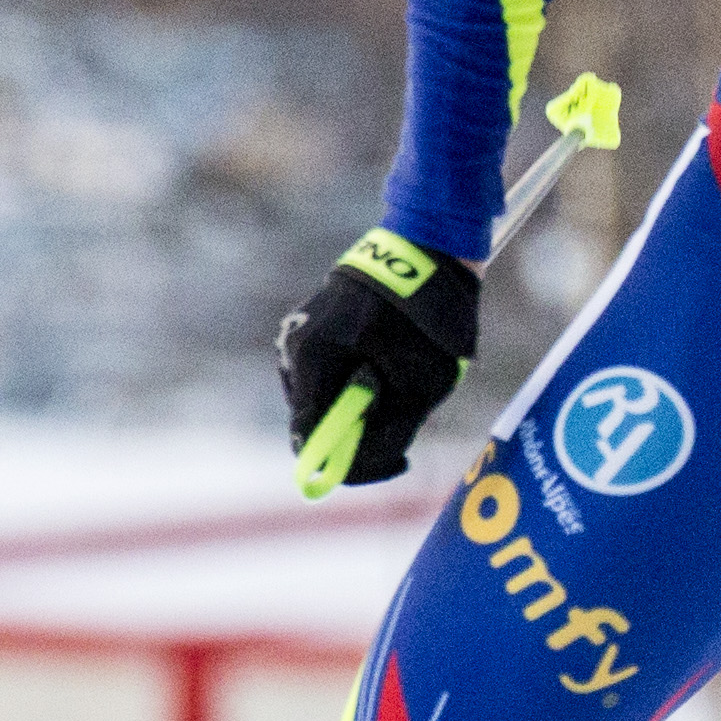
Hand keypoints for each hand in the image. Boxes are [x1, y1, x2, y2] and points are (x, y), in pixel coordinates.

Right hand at [276, 230, 483, 493]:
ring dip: (357, 405)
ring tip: (398, 382)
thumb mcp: (420, 387)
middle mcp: (293, 345)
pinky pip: (328, 374)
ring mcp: (298, 333)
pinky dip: (355, 383)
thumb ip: (389, 434)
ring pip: (322, 397)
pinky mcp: (312, 326)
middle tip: (407, 422)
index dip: (345, 460)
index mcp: (312, 356)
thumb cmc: (424, 320)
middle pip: (314, 417)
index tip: (391, 463)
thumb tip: (363, 467)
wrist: (427, 252)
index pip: (309, 433)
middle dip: (358, 430)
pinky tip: (385, 366)